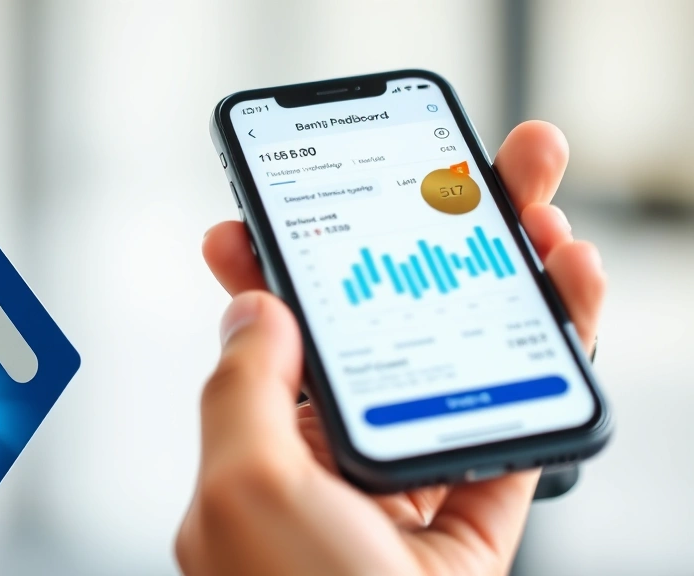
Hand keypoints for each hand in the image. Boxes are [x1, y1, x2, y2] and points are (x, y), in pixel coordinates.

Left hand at [176, 121, 603, 574]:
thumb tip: (253, 303)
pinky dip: (549, 355)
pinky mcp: (476, 519)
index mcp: (265, 450)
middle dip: (424, 243)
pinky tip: (562, 291)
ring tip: (531, 211)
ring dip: (498, 283)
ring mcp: (407, 486)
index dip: (289, 255)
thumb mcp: (244, 493)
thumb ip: (242, 391)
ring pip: (457, 360)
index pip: (277, 331)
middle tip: (462, 168)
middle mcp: (333, 462)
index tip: (311, 190)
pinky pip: (518, 422)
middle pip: (381, 328)